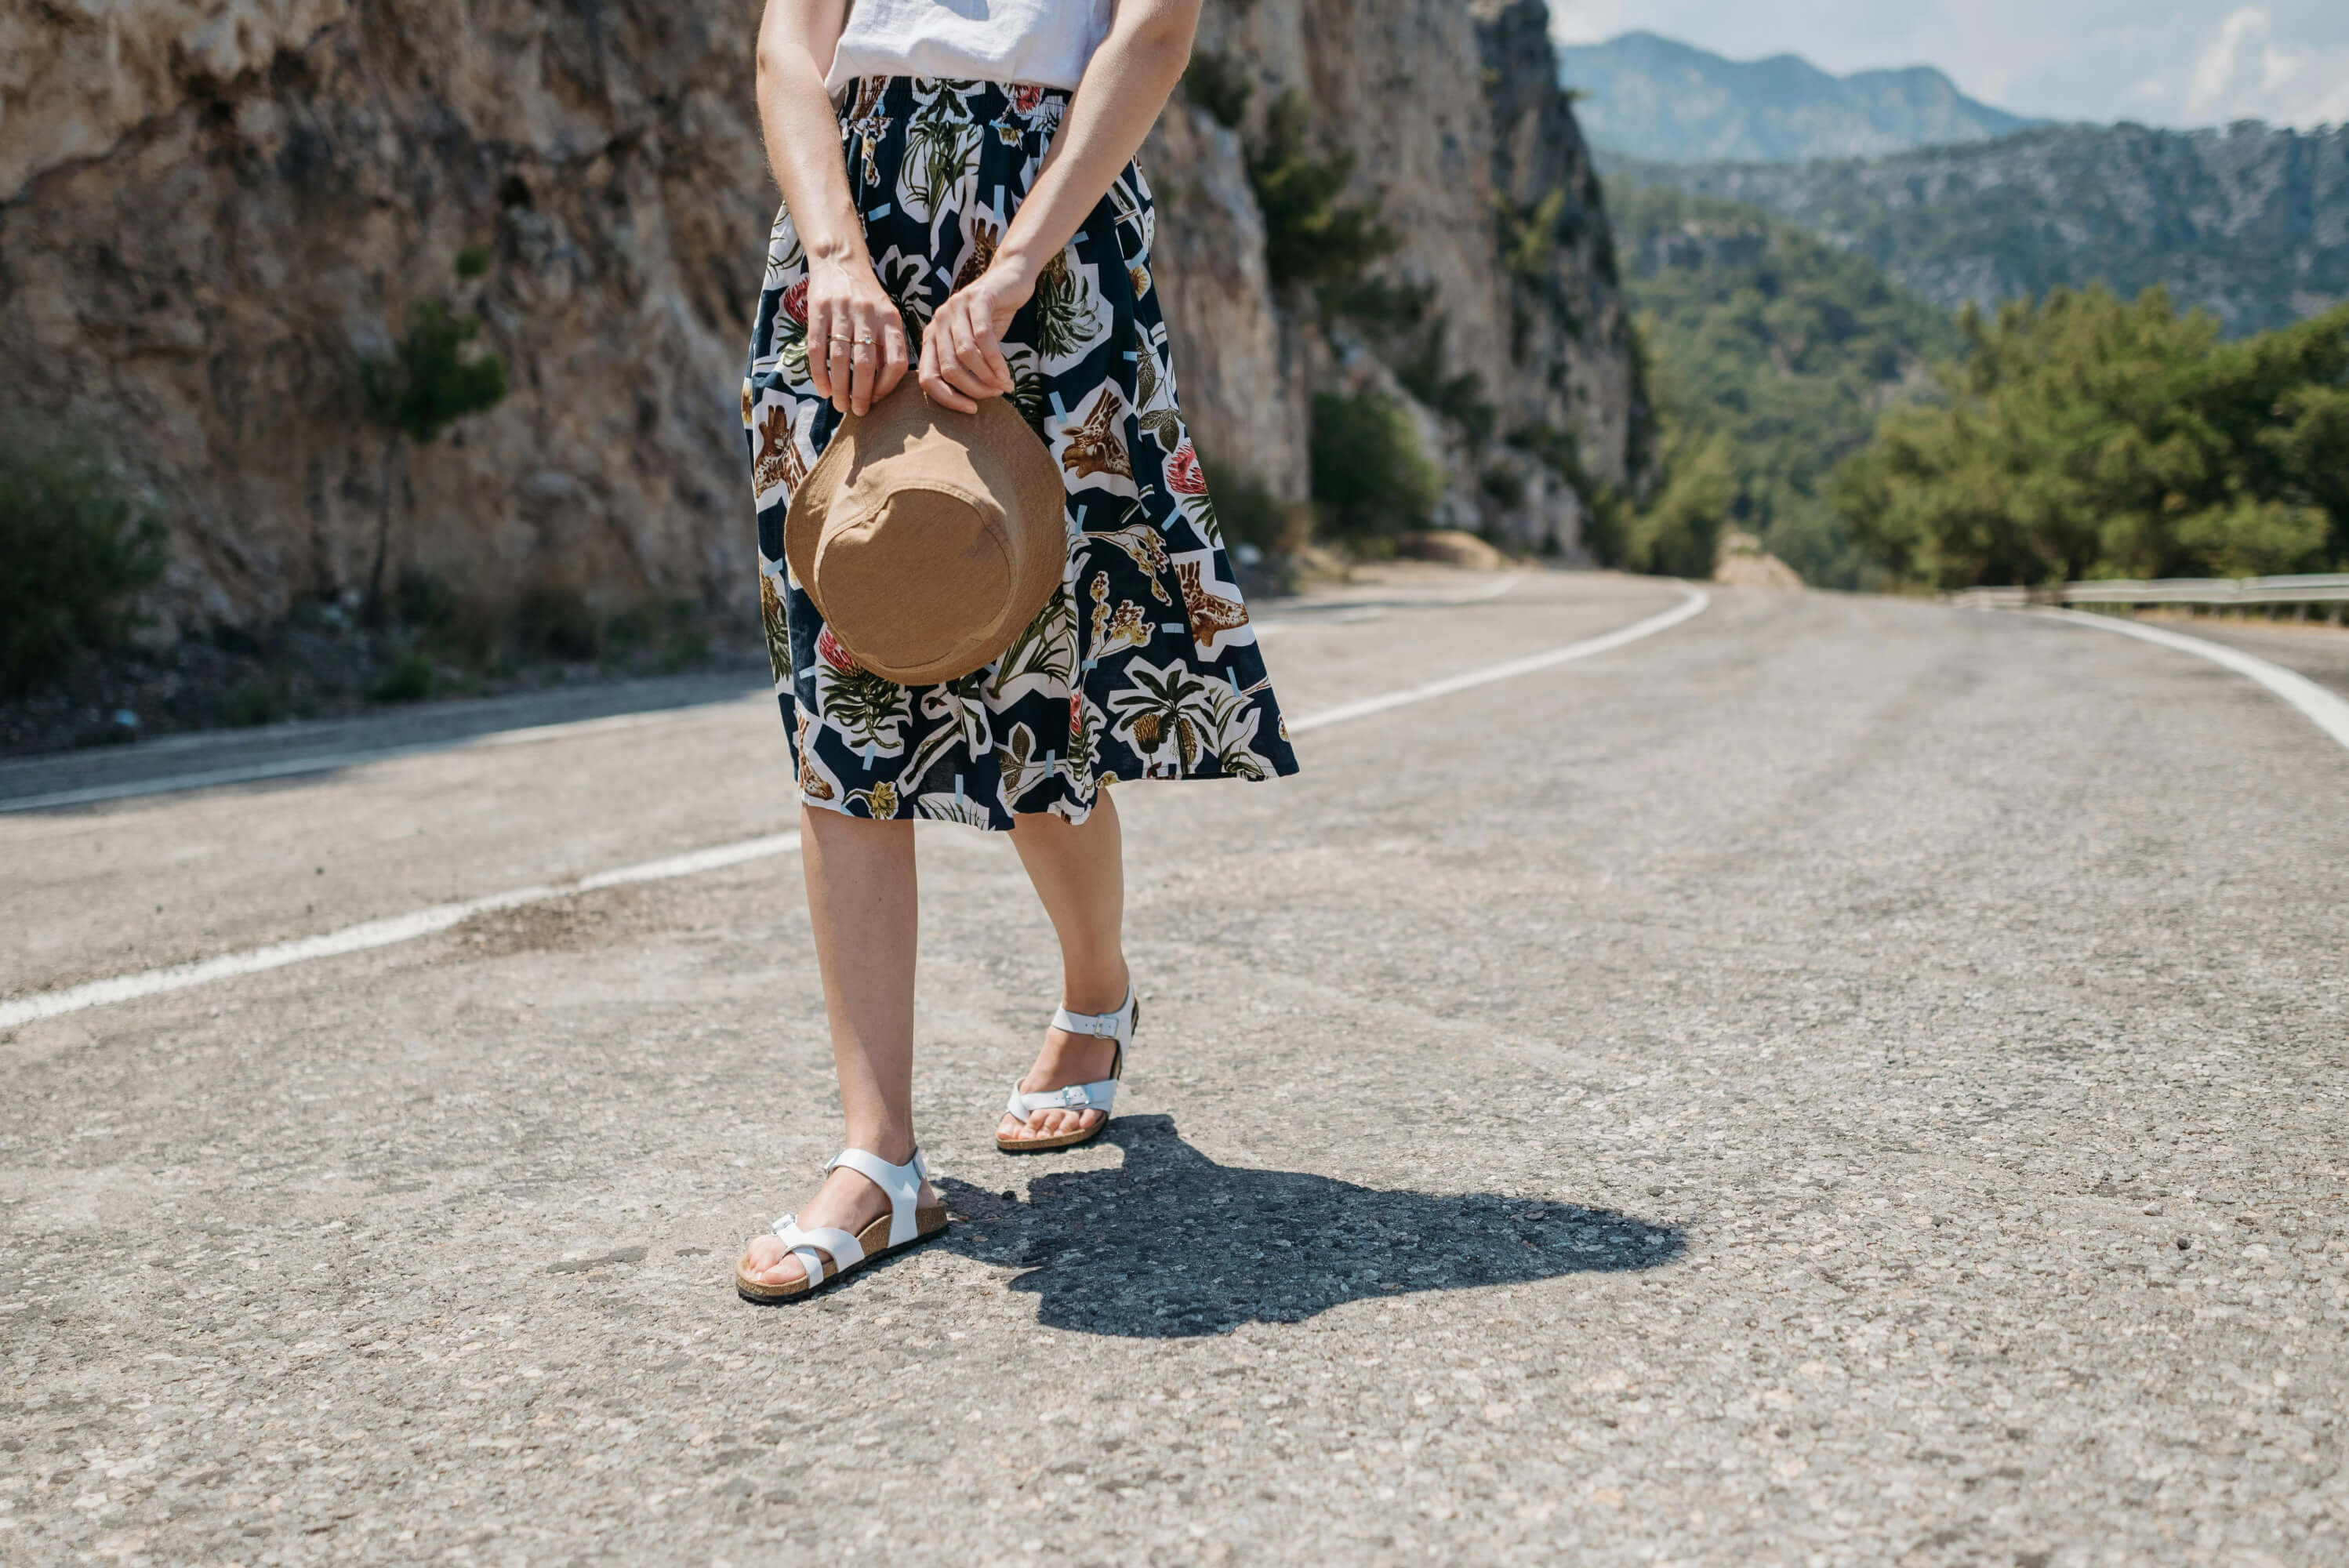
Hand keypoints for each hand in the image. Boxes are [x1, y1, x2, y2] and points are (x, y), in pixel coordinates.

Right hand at [805, 250, 909, 416]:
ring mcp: (842, 311)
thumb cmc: (867, 298)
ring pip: (840, 359)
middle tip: (858, 412)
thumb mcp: (887, 316)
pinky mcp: (818, 310)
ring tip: (840, 404)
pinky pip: (817, 348)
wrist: (840, 261)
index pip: (896, 361)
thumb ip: (888, 346)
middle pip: (866, 364)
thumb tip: (883, 388)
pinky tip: (823, 389)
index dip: (888, 386)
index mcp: (891, 319)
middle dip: (862, 394)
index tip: (878, 399)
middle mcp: (868, 315)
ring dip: (840, 387)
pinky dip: (819, 373)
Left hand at [919, 258, 1035, 412]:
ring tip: (1004, 385)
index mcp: (932, 337)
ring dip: (987, 375)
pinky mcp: (976, 298)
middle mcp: (938, 321)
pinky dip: (996, 359)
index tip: (972, 409)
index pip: (927, 377)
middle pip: (948, 369)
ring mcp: (955, 307)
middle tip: (995, 394)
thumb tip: (971, 403)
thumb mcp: (975, 346)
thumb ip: (967, 368)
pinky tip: (1006, 372)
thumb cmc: (992, 317)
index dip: (947, 399)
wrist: (1010, 279)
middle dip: (974, 388)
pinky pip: (983, 336)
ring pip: (965, 354)